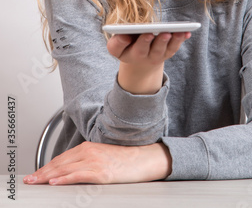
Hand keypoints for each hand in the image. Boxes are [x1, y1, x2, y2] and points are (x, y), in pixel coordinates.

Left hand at [23, 141, 171, 184]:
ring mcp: (94, 162)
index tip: (35, 174)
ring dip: (47, 176)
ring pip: (65, 169)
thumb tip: (71, 172)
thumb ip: (86, 161)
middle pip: (59, 163)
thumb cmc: (125, 160)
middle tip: (29, 180)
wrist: (143, 159)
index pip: (61, 158)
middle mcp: (89, 152)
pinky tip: (55, 182)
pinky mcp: (101, 172)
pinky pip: (78, 175)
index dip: (46, 167)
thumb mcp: (102, 157)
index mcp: (88, 148)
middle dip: (42, 172)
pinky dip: (64, 179)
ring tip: (35, 182)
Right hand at [107, 31, 190, 65]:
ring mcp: (158, 55)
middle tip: (165, 33)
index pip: (135, 49)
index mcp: (131, 54)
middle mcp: (146, 56)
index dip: (140, 42)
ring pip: (167, 49)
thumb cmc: (126, 47)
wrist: (139, 62)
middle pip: (154, 50)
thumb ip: (117, 42)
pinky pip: (175, 47)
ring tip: (180, 31)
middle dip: (160, 41)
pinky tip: (187, 32)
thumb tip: (124, 36)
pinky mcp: (167, 52)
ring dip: (174, 40)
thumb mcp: (116, 48)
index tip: (144, 34)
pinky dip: (181, 40)